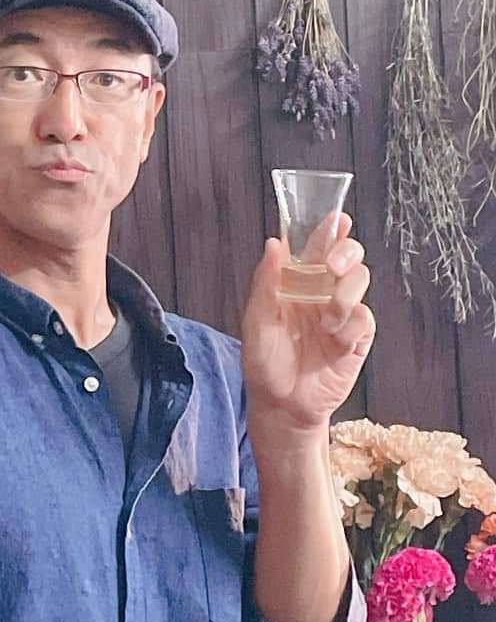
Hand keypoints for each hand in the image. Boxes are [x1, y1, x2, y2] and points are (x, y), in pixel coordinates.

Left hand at [240, 213, 374, 439]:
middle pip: (347, 257)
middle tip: (333, 264)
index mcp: (297, 284)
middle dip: (346, 251)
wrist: (280, 405)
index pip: (317, 248)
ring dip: (346, 293)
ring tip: (327, 317)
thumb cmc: (263, 362)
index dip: (330, 230)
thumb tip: (274, 243)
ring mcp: (341, 315)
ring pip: (359, 282)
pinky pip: (364, 318)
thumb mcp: (256, 320)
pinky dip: (352, 323)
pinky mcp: (356, 339)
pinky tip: (336, 337)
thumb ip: (265, 282)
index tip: (337, 217)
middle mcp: (321, 294)